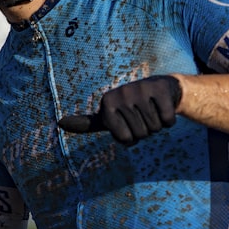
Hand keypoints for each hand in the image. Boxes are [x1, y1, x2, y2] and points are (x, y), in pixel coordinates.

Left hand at [59, 75, 181, 144]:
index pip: (125, 140)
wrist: (160, 88)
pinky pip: (168, 120)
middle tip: (143, 115)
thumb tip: (59, 124)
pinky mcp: (160, 90)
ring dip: (157, 125)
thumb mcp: (107, 115)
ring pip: (155, 128)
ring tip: (151, 110)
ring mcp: (140, 90)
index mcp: (106, 103)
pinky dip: (169, 119)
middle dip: (145, 131)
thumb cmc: (130, 107)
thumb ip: (86, 123)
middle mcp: (121, 94)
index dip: (131, 137)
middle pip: (141, 134)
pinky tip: (163, 107)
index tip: (129, 122)